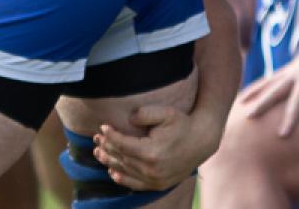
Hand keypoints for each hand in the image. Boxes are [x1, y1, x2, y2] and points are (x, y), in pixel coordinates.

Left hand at [91, 104, 220, 191]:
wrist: (202, 141)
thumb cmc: (182, 124)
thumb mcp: (165, 113)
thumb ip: (144, 114)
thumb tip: (128, 120)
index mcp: (150, 152)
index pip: (122, 144)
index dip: (110, 135)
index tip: (103, 126)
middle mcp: (151, 169)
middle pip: (121, 158)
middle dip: (107, 147)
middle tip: (96, 138)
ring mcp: (155, 180)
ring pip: (125, 172)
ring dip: (110, 162)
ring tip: (99, 152)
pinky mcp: (159, 185)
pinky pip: (136, 184)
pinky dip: (122, 179)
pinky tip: (113, 172)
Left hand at [236, 45, 298, 137]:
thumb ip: (288, 78)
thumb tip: (277, 90)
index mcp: (288, 74)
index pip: (266, 82)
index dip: (252, 91)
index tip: (238, 101)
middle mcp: (295, 77)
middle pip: (275, 91)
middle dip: (262, 104)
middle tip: (248, 117)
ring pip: (297, 101)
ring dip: (289, 118)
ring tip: (282, 135)